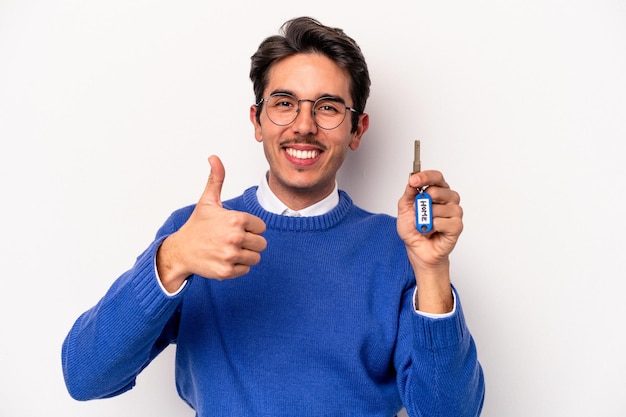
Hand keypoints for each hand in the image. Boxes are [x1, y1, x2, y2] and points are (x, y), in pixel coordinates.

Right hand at [157, 155, 266, 291]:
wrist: (181, 251)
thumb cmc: (197, 226)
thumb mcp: (208, 201)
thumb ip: (216, 179)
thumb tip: (214, 157)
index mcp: (235, 219)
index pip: (261, 227)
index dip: (250, 227)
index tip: (235, 227)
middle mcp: (234, 237)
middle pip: (261, 243)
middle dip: (250, 242)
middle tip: (233, 240)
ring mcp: (230, 256)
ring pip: (256, 257)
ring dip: (245, 255)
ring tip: (229, 249)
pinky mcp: (227, 271)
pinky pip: (246, 269)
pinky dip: (238, 266)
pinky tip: (224, 259)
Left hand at [397, 170, 461, 312]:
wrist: (418, 250)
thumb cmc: (414, 229)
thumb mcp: (404, 208)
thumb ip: (409, 193)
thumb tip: (412, 182)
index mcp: (438, 190)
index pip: (436, 177)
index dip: (424, 177)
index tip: (413, 180)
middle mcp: (449, 199)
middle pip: (437, 190)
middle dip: (422, 202)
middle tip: (417, 211)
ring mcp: (455, 212)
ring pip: (438, 208)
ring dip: (426, 218)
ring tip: (425, 225)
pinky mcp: (457, 226)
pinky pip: (442, 222)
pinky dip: (432, 227)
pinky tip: (431, 231)